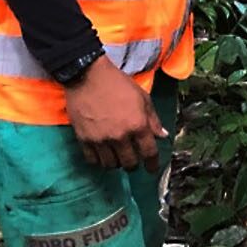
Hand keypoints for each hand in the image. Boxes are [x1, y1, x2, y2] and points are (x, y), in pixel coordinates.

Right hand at [63, 57, 168, 172]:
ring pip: (110, 165)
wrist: (88, 77)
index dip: (152, 164)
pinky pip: (93, 160)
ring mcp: (100, 139)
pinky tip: (102, 154)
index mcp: (138, 125)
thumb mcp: (142, 98)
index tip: (152, 169)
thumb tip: (162, 136)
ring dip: (116, 163)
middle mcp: (120, 136)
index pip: (149, 152)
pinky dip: (99, 160)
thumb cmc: (118, 84)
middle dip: (134, 164)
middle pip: (129, 163)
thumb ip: (153, 119)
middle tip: (133, 159)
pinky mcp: (84, 139)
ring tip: (117, 155)